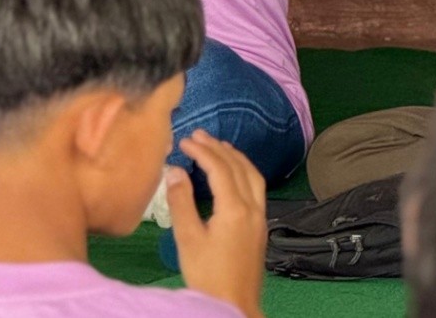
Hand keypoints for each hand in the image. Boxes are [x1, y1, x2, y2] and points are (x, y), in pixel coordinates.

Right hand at [168, 131, 266, 317]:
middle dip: (218, 148)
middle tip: (198, 135)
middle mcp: (253, 209)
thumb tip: (174, 170)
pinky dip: (244, 171)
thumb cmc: (207, 275)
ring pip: (253, 176)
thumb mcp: (187, 239)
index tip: (184, 140)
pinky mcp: (260, 228)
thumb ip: (180, 202)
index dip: (201, 150)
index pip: (219, 168)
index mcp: (235, 209)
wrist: (234, 306)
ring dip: (235, 157)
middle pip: (239, 167)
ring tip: (218, 146)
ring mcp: (260, 218)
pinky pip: (256, 187)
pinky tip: (232, 174)